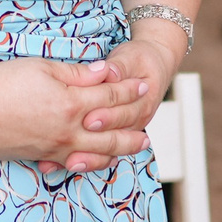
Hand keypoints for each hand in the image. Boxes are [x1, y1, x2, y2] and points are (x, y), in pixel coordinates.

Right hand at [0, 57, 152, 170]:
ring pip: (96, 153)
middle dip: (132, 129)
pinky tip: (94, 163)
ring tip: (134, 148)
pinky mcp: (37, 156)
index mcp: (71, 103)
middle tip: (149, 131)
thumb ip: (77, 73)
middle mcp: (67, 130)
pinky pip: (71, 164)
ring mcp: (53, 147)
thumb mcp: (41, 67)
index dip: (129, 90)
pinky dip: (90, 164)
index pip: (110, 96)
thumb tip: (105, 73)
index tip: (145, 86)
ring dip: (119, 151)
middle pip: (111, 132)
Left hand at [75, 27, 186, 159]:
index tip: (88, 119)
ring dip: (90, 157)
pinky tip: (68, 165)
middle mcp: (137, 119)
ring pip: (110, 148)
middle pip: (116, 134)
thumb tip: (109, 71)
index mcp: (143, 101)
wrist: (153, 68)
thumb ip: (118, 66)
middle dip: (95, 140)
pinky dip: (86, 160)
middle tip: (72, 144)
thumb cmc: (139, 60)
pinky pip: (102, 152)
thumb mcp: (131, 57)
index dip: (106, 117)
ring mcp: (128, 130)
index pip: (125, 112)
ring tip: (71, 163)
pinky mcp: (116, 135)